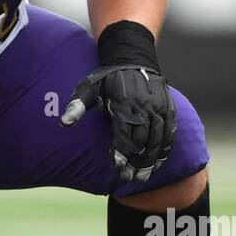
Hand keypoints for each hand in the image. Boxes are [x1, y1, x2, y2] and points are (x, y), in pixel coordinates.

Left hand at [61, 62, 176, 181]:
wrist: (132, 58)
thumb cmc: (106, 78)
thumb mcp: (88, 88)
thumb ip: (77, 106)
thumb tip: (64, 123)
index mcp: (123, 102)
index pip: (124, 133)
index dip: (121, 152)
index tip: (116, 168)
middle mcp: (144, 105)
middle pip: (142, 139)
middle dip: (136, 161)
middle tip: (129, 178)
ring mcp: (159, 107)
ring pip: (157, 138)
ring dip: (151, 159)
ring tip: (143, 177)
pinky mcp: (169, 107)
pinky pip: (170, 131)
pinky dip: (165, 148)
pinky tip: (158, 162)